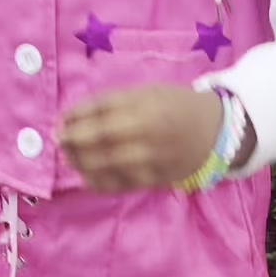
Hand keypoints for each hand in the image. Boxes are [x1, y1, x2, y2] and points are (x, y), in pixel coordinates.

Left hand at [58, 86, 231, 192]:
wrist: (215, 131)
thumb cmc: (176, 106)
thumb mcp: (148, 93)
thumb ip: (114, 103)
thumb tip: (72, 117)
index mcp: (145, 104)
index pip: (101, 110)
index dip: (76, 117)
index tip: (60, 121)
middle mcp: (148, 131)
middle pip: (100, 137)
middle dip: (73, 140)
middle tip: (60, 141)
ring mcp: (151, 157)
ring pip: (106, 163)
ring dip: (81, 162)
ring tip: (69, 158)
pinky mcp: (155, 178)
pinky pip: (121, 183)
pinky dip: (99, 181)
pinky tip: (87, 176)